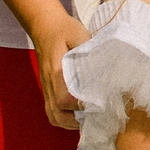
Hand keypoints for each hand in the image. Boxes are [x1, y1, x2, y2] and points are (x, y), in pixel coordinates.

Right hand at [26, 9, 91, 128]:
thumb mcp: (78, 34)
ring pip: (53, 116)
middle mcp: (49, 84)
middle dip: (76, 122)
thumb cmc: (63, 29)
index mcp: (56, 72)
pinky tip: (80, 114)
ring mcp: (47, 88)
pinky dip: (64, 118)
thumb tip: (105, 64)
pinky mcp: (48, 89)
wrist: (44, 26)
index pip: (64, 99)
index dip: (80, 107)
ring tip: (89, 119)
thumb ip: (89, 49)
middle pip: (56, 115)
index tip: (97, 105)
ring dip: (70, 123)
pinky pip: (52, 111)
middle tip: (96, 118)